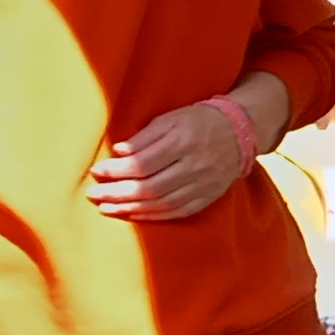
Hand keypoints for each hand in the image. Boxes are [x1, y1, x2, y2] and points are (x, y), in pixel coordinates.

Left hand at [87, 100, 254, 222]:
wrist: (241, 131)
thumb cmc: (199, 121)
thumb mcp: (171, 118)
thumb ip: (145, 137)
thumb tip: (119, 153)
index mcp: (184, 142)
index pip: (143, 163)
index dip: (117, 170)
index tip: (96, 171)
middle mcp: (195, 166)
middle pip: (150, 187)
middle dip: (117, 193)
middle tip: (93, 194)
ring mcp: (204, 185)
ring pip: (162, 203)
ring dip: (130, 208)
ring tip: (106, 207)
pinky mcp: (209, 196)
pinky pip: (178, 211)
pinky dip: (153, 216)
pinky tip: (133, 214)